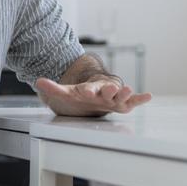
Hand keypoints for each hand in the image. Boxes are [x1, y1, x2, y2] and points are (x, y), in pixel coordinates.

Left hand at [35, 76, 151, 116]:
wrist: (95, 94)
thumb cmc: (81, 95)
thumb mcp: (66, 92)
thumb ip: (54, 88)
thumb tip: (38, 81)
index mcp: (89, 89)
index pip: (88, 89)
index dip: (87, 90)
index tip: (86, 91)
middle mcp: (103, 91)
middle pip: (106, 90)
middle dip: (108, 90)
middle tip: (110, 89)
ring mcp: (114, 97)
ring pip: (120, 95)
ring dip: (125, 92)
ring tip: (130, 89)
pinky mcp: (122, 103)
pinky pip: (133, 101)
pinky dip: (140, 99)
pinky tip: (148, 96)